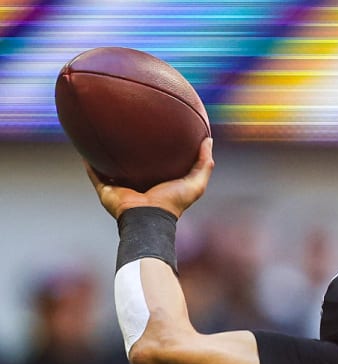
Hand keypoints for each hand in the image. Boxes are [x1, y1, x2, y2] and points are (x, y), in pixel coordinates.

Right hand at [87, 137, 214, 220]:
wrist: (148, 218)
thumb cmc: (172, 202)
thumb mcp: (195, 183)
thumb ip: (203, 163)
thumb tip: (208, 139)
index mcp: (155, 182)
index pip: (154, 163)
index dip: (155, 148)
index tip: (156, 130)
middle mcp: (136, 183)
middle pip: (129, 162)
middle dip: (127, 147)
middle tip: (125, 125)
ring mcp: (119, 186)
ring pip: (108, 165)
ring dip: (103, 151)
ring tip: (100, 130)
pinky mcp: (105, 189)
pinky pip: (93, 171)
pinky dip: (87, 160)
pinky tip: (83, 144)